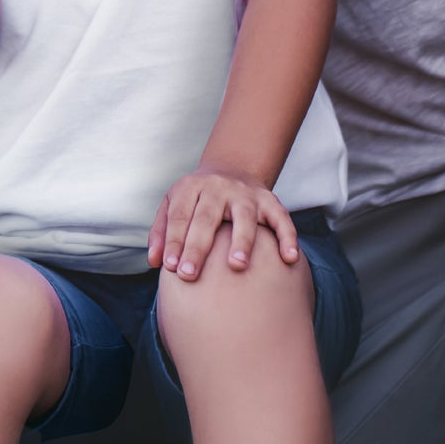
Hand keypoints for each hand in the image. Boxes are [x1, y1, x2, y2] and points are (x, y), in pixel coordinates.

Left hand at [147, 166, 298, 280]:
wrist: (232, 168)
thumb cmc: (197, 199)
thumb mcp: (174, 204)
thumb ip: (161, 232)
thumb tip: (155, 262)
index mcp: (192, 187)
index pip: (180, 215)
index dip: (174, 241)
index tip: (170, 268)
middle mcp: (219, 187)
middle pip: (207, 217)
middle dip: (197, 247)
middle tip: (189, 275)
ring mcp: (246, 193)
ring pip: (245, 216)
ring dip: (241, 240)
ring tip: (236, 266)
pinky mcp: (269, 200)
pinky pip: (281, 217)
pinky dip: (287, 236)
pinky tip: (289, 257)